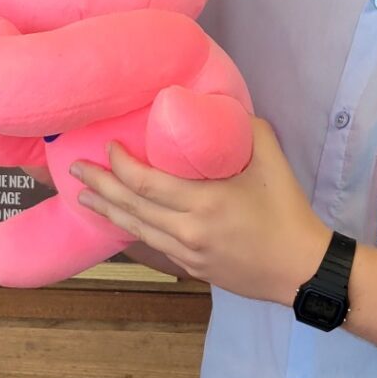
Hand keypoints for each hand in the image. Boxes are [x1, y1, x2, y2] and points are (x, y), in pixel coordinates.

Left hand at [71, 117, 329, 304]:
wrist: (301, 269)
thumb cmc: (287, 212)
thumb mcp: (271, 161)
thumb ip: (244, 129)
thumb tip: (221, 108)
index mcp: (203, 202)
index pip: (144, 183)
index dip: (120, 164)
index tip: (109, 147)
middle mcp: (187, 231)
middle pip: (130, 207)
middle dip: (100, 186)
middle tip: (75, 169)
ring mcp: (186, 253)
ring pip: (135, 230)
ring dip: (107, 211)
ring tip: (84, 196)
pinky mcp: (190, 268)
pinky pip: (151, 245)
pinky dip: (130, 230)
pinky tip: (119, 222)